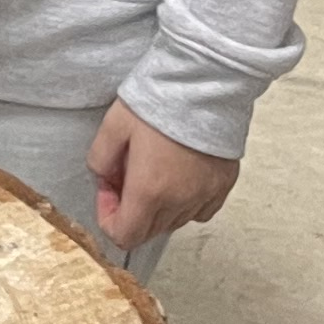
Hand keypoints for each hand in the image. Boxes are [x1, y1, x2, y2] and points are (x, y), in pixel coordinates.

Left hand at [86, 100, 239, 255]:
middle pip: (149, 232)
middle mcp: (180, 202)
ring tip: (153, 171)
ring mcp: (205, 196)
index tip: (108, 188)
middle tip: (126, 175)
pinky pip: (199, 211)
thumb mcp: (112, 126)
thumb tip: (104, 178)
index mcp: (149, 190)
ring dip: (157, 208)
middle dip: (130, 212)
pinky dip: (184, 203)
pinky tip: (177, 177)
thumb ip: (100, 159)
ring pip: (174, 222)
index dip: (108, 217)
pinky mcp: (223, 187)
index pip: (125, 236)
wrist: (205, 87)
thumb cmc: (157, 104)